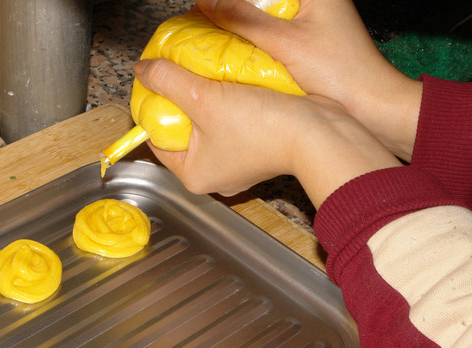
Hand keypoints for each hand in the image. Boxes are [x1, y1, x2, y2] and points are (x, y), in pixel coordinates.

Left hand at [135, 58, 401, 206]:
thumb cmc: (263, 128)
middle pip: (182, 131)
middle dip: (180, 101)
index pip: (155, 140)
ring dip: (205, 99)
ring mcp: (237, 164)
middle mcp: (213, 175)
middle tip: (177, 75)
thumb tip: (144, 70)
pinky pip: (231, 123)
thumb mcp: (204, 98)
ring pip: (208, 125)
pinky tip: (228, 82)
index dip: (152, 109)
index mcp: (192, 175)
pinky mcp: (257, 150)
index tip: (153, 84)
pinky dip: (228, 103)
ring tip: (202, 74)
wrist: (319, 133)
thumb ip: (168, 82)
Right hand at [195, 0, 422, 160]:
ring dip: (238, 24)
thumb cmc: (342, 74)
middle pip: (259, 1)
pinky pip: (267, 34)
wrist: (374, 109)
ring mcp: (309, 23)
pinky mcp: (305, 44)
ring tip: (209, 34)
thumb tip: (206, 2)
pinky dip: (249, 41)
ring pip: (261, 15)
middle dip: (230, 9)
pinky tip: (230, 52)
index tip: (200, 7)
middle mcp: (314, 1)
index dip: (229, 0)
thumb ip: (244, 20)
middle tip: (200, 19)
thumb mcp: (286, 43)